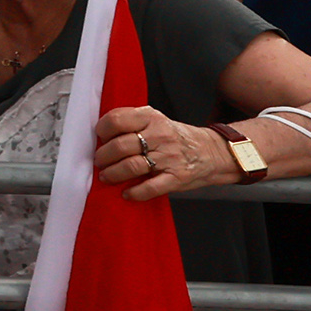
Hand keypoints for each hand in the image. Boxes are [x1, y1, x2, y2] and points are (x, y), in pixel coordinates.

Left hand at [96, 106, 228, 202]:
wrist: (212, 152)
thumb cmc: (176, 137)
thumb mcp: (155, 120)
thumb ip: (132, 122)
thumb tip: (102, 136)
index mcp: (151, 118)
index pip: (117, 120)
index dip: (102, 131)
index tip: (99, 138)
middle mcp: (160, 136)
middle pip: (120, 146)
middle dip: (103, 156)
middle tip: (100, 161)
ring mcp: (169, 157)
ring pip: (131, 166)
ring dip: (113, 174)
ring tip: (107, 176)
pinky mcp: (177, 177)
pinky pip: (151, 187)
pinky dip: (135, 192)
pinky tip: (127, 193)